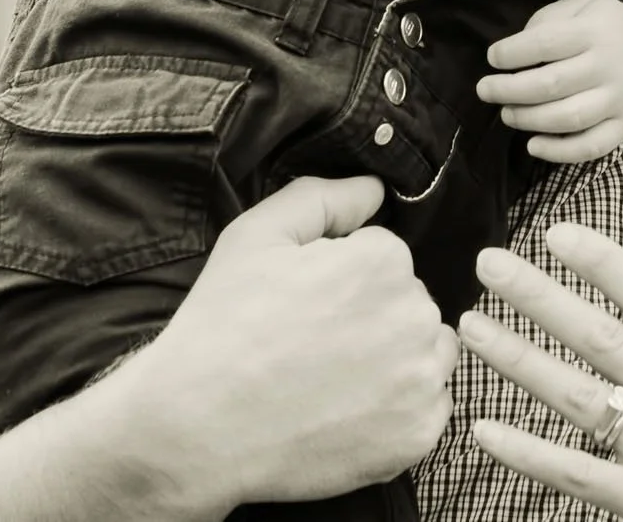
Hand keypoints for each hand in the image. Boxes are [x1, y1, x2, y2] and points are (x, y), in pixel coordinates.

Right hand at [111, 176, 458, 510]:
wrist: (194, 430)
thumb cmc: (222, 327)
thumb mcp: (256, 236)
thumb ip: (324, 198)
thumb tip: (374, 189)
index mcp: (383, 262)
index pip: (384, 257)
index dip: (343, 278)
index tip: (307, 305)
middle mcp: (415, 316)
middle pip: (409, 302)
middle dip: (374, 315)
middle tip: (314, 345)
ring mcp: (420, 379)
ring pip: (427, 351)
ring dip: (397, 359)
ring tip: (334, 379)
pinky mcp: (417, 433)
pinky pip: (428, 406)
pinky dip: (399, 410)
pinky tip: (350, 413)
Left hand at [460, 223, 622, 521]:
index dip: (605, 262)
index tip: (560, 233)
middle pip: (603, 340)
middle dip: (541, 298)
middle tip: (493, 265)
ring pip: (579, 399)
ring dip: (521, 360)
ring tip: (475, 328)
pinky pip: (576, 475)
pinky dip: (528, 452)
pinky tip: (487, 428)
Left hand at [479, 0, 622, 162]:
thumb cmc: (607, 26)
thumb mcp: (583, 5)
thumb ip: (550, 19)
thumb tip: (517, 49)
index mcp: (596, 31)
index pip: (547, 43)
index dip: (512, 53)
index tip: (494, 57)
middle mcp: (610, 66)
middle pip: (552, 84)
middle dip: (509, 89)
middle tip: (485, 90)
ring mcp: (620, 99)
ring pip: (568, 118)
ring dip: (528, 120)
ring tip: (507, 113)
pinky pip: (591, 147)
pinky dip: (559, 152)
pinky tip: (533, 145)